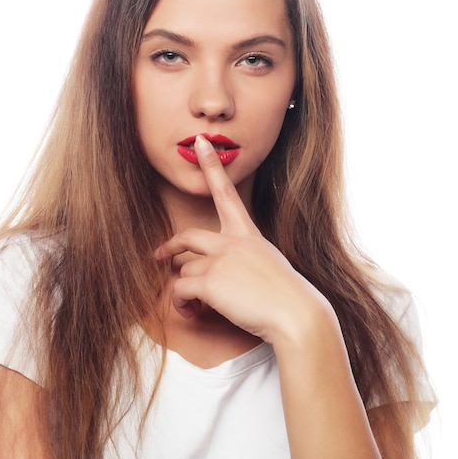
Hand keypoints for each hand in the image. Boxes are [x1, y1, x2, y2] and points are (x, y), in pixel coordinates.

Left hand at [154, 135, 334, 345]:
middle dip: (171, 246)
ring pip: (185, 270)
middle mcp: (233, 242)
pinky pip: (180, 290)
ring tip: (197, 306)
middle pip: (189, 235)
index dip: (212, 166)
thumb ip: (242, 262)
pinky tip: (193, 312)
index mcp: (248, 234)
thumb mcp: (268, 266)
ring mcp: (221, 260)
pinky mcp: (210, 281)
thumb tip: (218, 275)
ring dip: (187, 290)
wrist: (297, 315)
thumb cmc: (287, 296)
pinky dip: (181, 304)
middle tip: (160, 255)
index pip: (226, 193)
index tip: (201, 143)